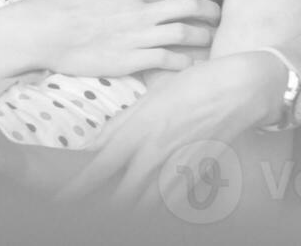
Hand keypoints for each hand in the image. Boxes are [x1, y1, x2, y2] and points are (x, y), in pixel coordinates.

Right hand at [23, 0, 219, 77]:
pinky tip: (191, 66)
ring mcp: (136, 35)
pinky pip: (169, 60)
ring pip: (185, 32)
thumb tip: (124, 4)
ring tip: (212, 43)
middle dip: (209, 11)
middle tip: (219, 19)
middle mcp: (138, 10)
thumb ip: (116, 0)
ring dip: (203, 38)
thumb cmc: (60, 11)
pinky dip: (185, 63)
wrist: (43, 31)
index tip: (197, 5)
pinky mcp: (130, 60)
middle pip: (188, 6)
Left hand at [60, 53, 279, 209]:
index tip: (60, 198)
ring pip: (147, 204)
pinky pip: (173, 203)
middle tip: (85, 212)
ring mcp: (178, 168)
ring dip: (130, 209)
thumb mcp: (149, 98)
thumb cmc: (191, 84)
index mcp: (138, 131)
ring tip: (113, 215)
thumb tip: (92, 145)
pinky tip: (150, 209)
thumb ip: (119, 124)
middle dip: (104, 206)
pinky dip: (159, 209)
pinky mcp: (197, 175)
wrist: (239, 88)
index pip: (100, 167)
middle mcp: (155, 154)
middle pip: (122, 195)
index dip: (78, 186)